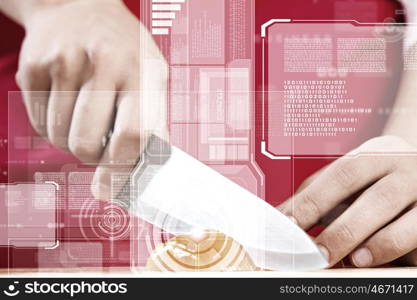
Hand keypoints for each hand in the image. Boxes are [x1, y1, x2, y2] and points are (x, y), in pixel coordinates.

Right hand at [16, 0, 167, 200]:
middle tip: (100, 146)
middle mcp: (101, 65)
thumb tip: (142, 174)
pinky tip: (65, 106)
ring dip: (72, 143)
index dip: (124, 168)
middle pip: (88, 145)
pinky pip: (39, 125)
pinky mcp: (33, 68)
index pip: (133, 135)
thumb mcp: (152, 75)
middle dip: (94, 158)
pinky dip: (53, 129)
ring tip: (84, 120)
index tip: (118, 180)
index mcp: (139, 69)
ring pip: (59, 140)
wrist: (78, 5)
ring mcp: (62, 64)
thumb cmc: (123, 48)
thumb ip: (153, 122)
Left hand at [278, 136, 416, 266]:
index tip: (288, 225)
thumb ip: (318, 193)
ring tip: (354, 260)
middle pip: (375, 199)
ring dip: (378, 245)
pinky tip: (389, 264)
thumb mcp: (349, 178)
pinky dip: (403, 253)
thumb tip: (282, 217)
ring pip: (407, 222)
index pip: (342, 175)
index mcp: (376, 154)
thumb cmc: (374, 181)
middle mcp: (406, 168)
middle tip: (318, 254)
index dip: (313, 201)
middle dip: (343, 230)